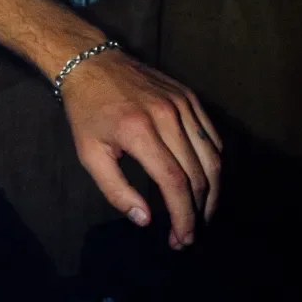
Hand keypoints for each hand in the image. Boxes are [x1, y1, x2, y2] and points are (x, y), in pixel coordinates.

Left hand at [60, 50, 222, 249]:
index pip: (174, 182)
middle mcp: (167, 116)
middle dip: (198, 211)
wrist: (92, 62)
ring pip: (213, 157)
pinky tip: (206, 182)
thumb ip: (115, 190)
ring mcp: (183, 104)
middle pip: (199, 174)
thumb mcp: (89, 154)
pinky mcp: (190, 97)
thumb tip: (145, 219)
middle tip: (189, 235)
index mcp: (139, 131)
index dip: (183, 215)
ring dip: (213, 192)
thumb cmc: (87, 111)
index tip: (181, 238)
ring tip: (201, 215)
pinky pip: (213, 136)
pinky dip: (214, 164)